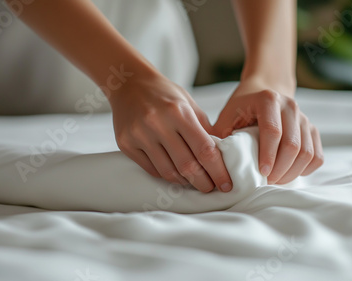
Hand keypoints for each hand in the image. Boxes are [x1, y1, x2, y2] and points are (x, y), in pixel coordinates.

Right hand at [109, 73, 231, 192]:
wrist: (129, 83)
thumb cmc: (165, 94)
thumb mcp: (189, 104)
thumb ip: (205, 129)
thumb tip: (222, 157)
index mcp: (179, 112)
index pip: (204, 149)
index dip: (218, 171)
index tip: (226, 184)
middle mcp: (158, 123)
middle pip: (187, 165)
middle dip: (203, 182)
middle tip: (211, 188)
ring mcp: (139, 134)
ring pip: (168, 172)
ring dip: (185, 182)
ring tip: (194, 182)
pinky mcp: (126, 143)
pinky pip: (151, 169)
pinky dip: (166, 175)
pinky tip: (176, 174)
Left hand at [213, 79, 323, 183]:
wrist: (261, 92)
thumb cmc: (239, 110)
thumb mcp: (225, 119)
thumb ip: (221, 138)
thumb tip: (216, 165)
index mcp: (268, 100)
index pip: (273, 131)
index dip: (268, 155)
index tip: (261, 173)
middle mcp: (290, 106)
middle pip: (292, 145)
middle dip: (280, 169)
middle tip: (265, 182)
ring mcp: (304, 118)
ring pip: (307, 153)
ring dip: (291, 172)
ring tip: (274, 180)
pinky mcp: (313, 130)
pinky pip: (316, 156)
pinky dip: (304, 170)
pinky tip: (288, 173)